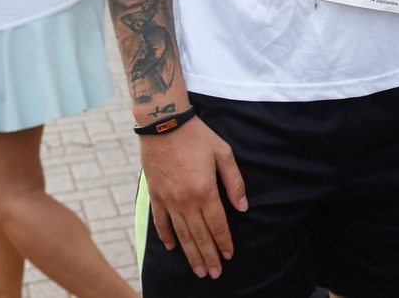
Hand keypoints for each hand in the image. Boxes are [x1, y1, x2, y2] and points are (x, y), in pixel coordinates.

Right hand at [140, 115, 248, 277]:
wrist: (164, 123)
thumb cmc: (197, 136)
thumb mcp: (224, 153)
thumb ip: (234, 182)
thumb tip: (243, 207)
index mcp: (206, 191)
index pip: (218, 225)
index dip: (224, 242)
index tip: (229, 256)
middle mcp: (186, 201)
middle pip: (199, 236)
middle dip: (208, 256)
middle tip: (214, 274)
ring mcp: (169, 200)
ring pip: (181, 234)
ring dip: (190, 254)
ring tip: (198, 270)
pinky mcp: (155, 195)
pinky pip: (161, 222)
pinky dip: (167, 237)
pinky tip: (173, 248)